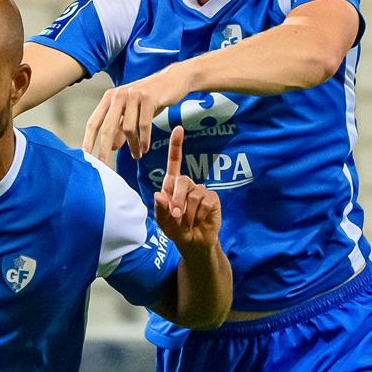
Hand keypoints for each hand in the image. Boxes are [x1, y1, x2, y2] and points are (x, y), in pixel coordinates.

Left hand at [84, 67, 188, 158]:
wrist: (173, 80)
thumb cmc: (151, 97)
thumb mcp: (132, 113)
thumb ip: (120, 128)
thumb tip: (111, 147)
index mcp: (110, 98)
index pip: (94, 121)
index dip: (88, 139)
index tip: (85, 155)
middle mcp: (119, 95)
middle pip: (107, 126)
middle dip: (104, 148)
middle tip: (104, 164)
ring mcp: (133, 95)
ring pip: (128, 128)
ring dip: (132, 145)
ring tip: (137, 154)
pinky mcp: (148, 98)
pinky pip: (144, 125)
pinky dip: (144, 139)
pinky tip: (145, 147)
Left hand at [150, 128, 219, 249]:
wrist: (194, 242)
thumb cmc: (176, 230)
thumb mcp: (163, 222)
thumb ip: (160, 209)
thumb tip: (159, 195)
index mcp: (172, 185)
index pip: (174, 162)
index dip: (176, 146)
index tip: (178, 129)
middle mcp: (187, 184)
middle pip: (182, 181)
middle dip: (178, 200)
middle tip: (177, 216)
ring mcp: (201, 190)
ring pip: (193, 196)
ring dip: (188, 213)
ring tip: (188, 222)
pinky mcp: (213, 199)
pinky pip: (205, 203)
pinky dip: (199, 215)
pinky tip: (199, 220)